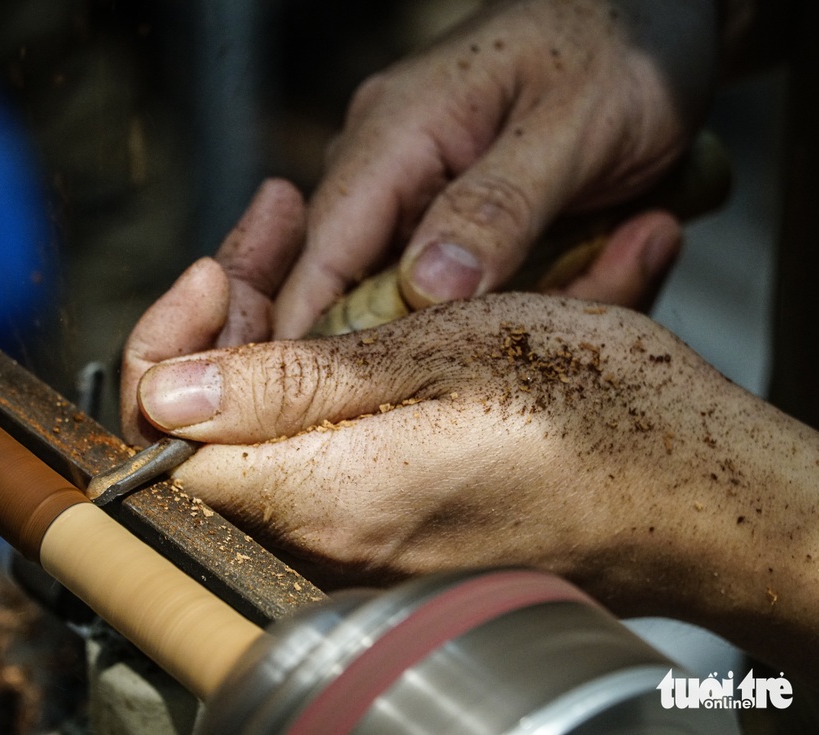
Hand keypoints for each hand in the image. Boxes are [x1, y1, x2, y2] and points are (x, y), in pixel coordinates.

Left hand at [127, 264, 818, 679]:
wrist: (689, 496)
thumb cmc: (592, 414)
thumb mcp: (441, 355)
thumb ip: (291, 389)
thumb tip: (174, 397)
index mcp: (324, 499)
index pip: (163, 443)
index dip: (170, 346)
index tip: (213, 274)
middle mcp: (323, 546)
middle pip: (208, 433)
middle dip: (220, 322)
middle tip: (266, 232)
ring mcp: (354, 552)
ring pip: (258, 439)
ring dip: (265, 341)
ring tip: (300, 249)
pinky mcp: (385, 541)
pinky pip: (310, 460)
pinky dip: (311, 383)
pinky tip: (346, 323)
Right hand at [271, 0, 719, 336]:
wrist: (658, 15)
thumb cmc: (619, 42)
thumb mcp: (572, 123)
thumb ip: (500, 204)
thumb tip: (429, 289)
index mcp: (391, 136)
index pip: (319, 257)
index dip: (316, 337)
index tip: (348, 407)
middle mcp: (388, 169)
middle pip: (379, 294)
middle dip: (462, 330)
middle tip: (572, 299)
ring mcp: (422, 197)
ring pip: (438, 301)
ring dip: (524, 306)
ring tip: (620, 250)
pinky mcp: (461, 220)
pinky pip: (479, 288)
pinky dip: (541, 291)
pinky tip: (608, 250)